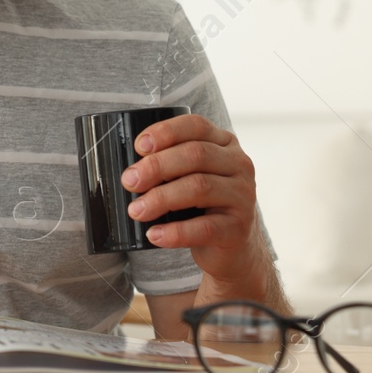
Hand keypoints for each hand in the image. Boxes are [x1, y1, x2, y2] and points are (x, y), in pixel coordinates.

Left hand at [119, 114, 263, 284]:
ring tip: (136, 211)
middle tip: (129, 181)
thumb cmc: (201, 205)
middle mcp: (239, 164)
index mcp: (224, 144)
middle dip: (156, 166)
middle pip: (195, 154)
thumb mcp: (190, 176)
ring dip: (160, 198)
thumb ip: (169, 165)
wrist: (232, 246)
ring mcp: (243, 196)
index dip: (166, 132)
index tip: (139, 147)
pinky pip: (204, 227)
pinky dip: (174, 232)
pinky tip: (155, 234)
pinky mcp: (239, 227)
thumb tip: (129, 171)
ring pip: (199, 187)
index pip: (196, 126)